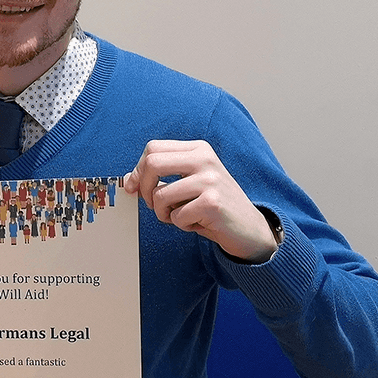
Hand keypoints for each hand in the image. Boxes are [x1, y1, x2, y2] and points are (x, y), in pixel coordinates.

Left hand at [124, 139, 278, 263]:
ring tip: (181, 217)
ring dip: (164, 214)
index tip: (135, 188)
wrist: (249, 228)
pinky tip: (198, 223)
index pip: (153, 148)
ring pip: (161, 195)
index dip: (138, 170)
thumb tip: (129, 180)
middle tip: (154, 205)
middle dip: (145, 190)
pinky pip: (177, 215)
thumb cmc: (213, 206)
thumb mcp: (188, 185)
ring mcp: (209, 179)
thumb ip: (161, 178)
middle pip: (152, 163)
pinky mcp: (212, 201)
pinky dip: (181, 225)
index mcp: (197, 149)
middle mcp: (204, 159)